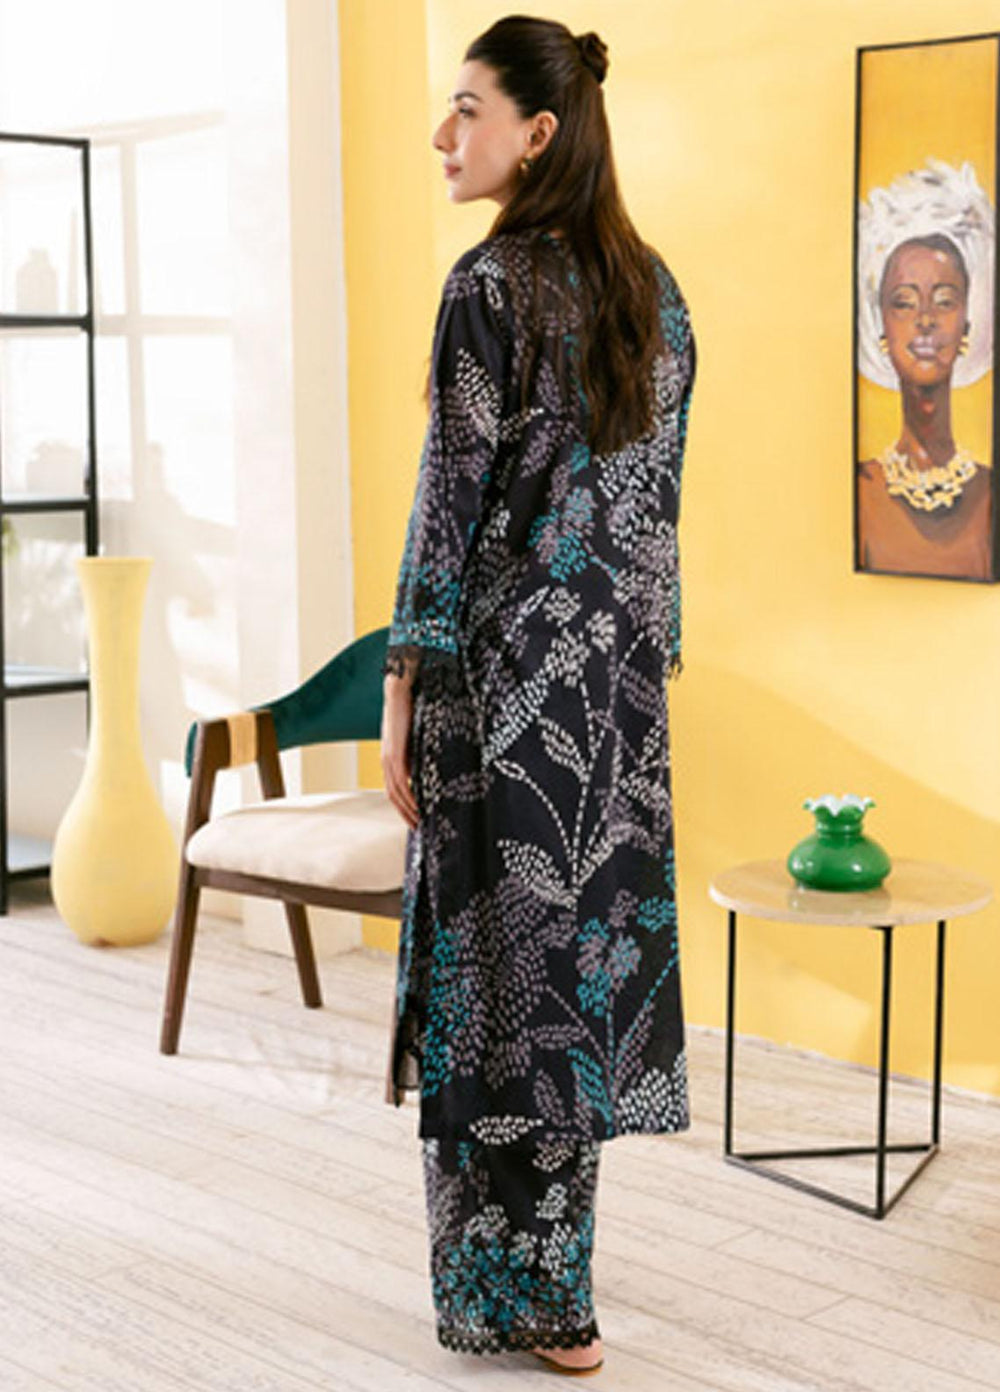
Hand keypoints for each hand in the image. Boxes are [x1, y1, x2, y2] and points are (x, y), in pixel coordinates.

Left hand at [381, 676, 419, 829]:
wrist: (398, 694)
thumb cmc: (406, 712)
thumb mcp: (411, 738)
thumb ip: (413, 754)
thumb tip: (421, 769)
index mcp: (390, 759)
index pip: (394, 789)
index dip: (402, 805)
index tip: (413, 816)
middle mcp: (386, 762)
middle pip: (392, 795)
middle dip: (403, 813)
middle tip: (415, 826)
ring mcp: (388, 759)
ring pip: (395, 792)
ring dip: (406, 809)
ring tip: (418, 820)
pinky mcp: (394, 754)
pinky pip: (400, 781)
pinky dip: (408, 796)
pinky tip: (417, 805)